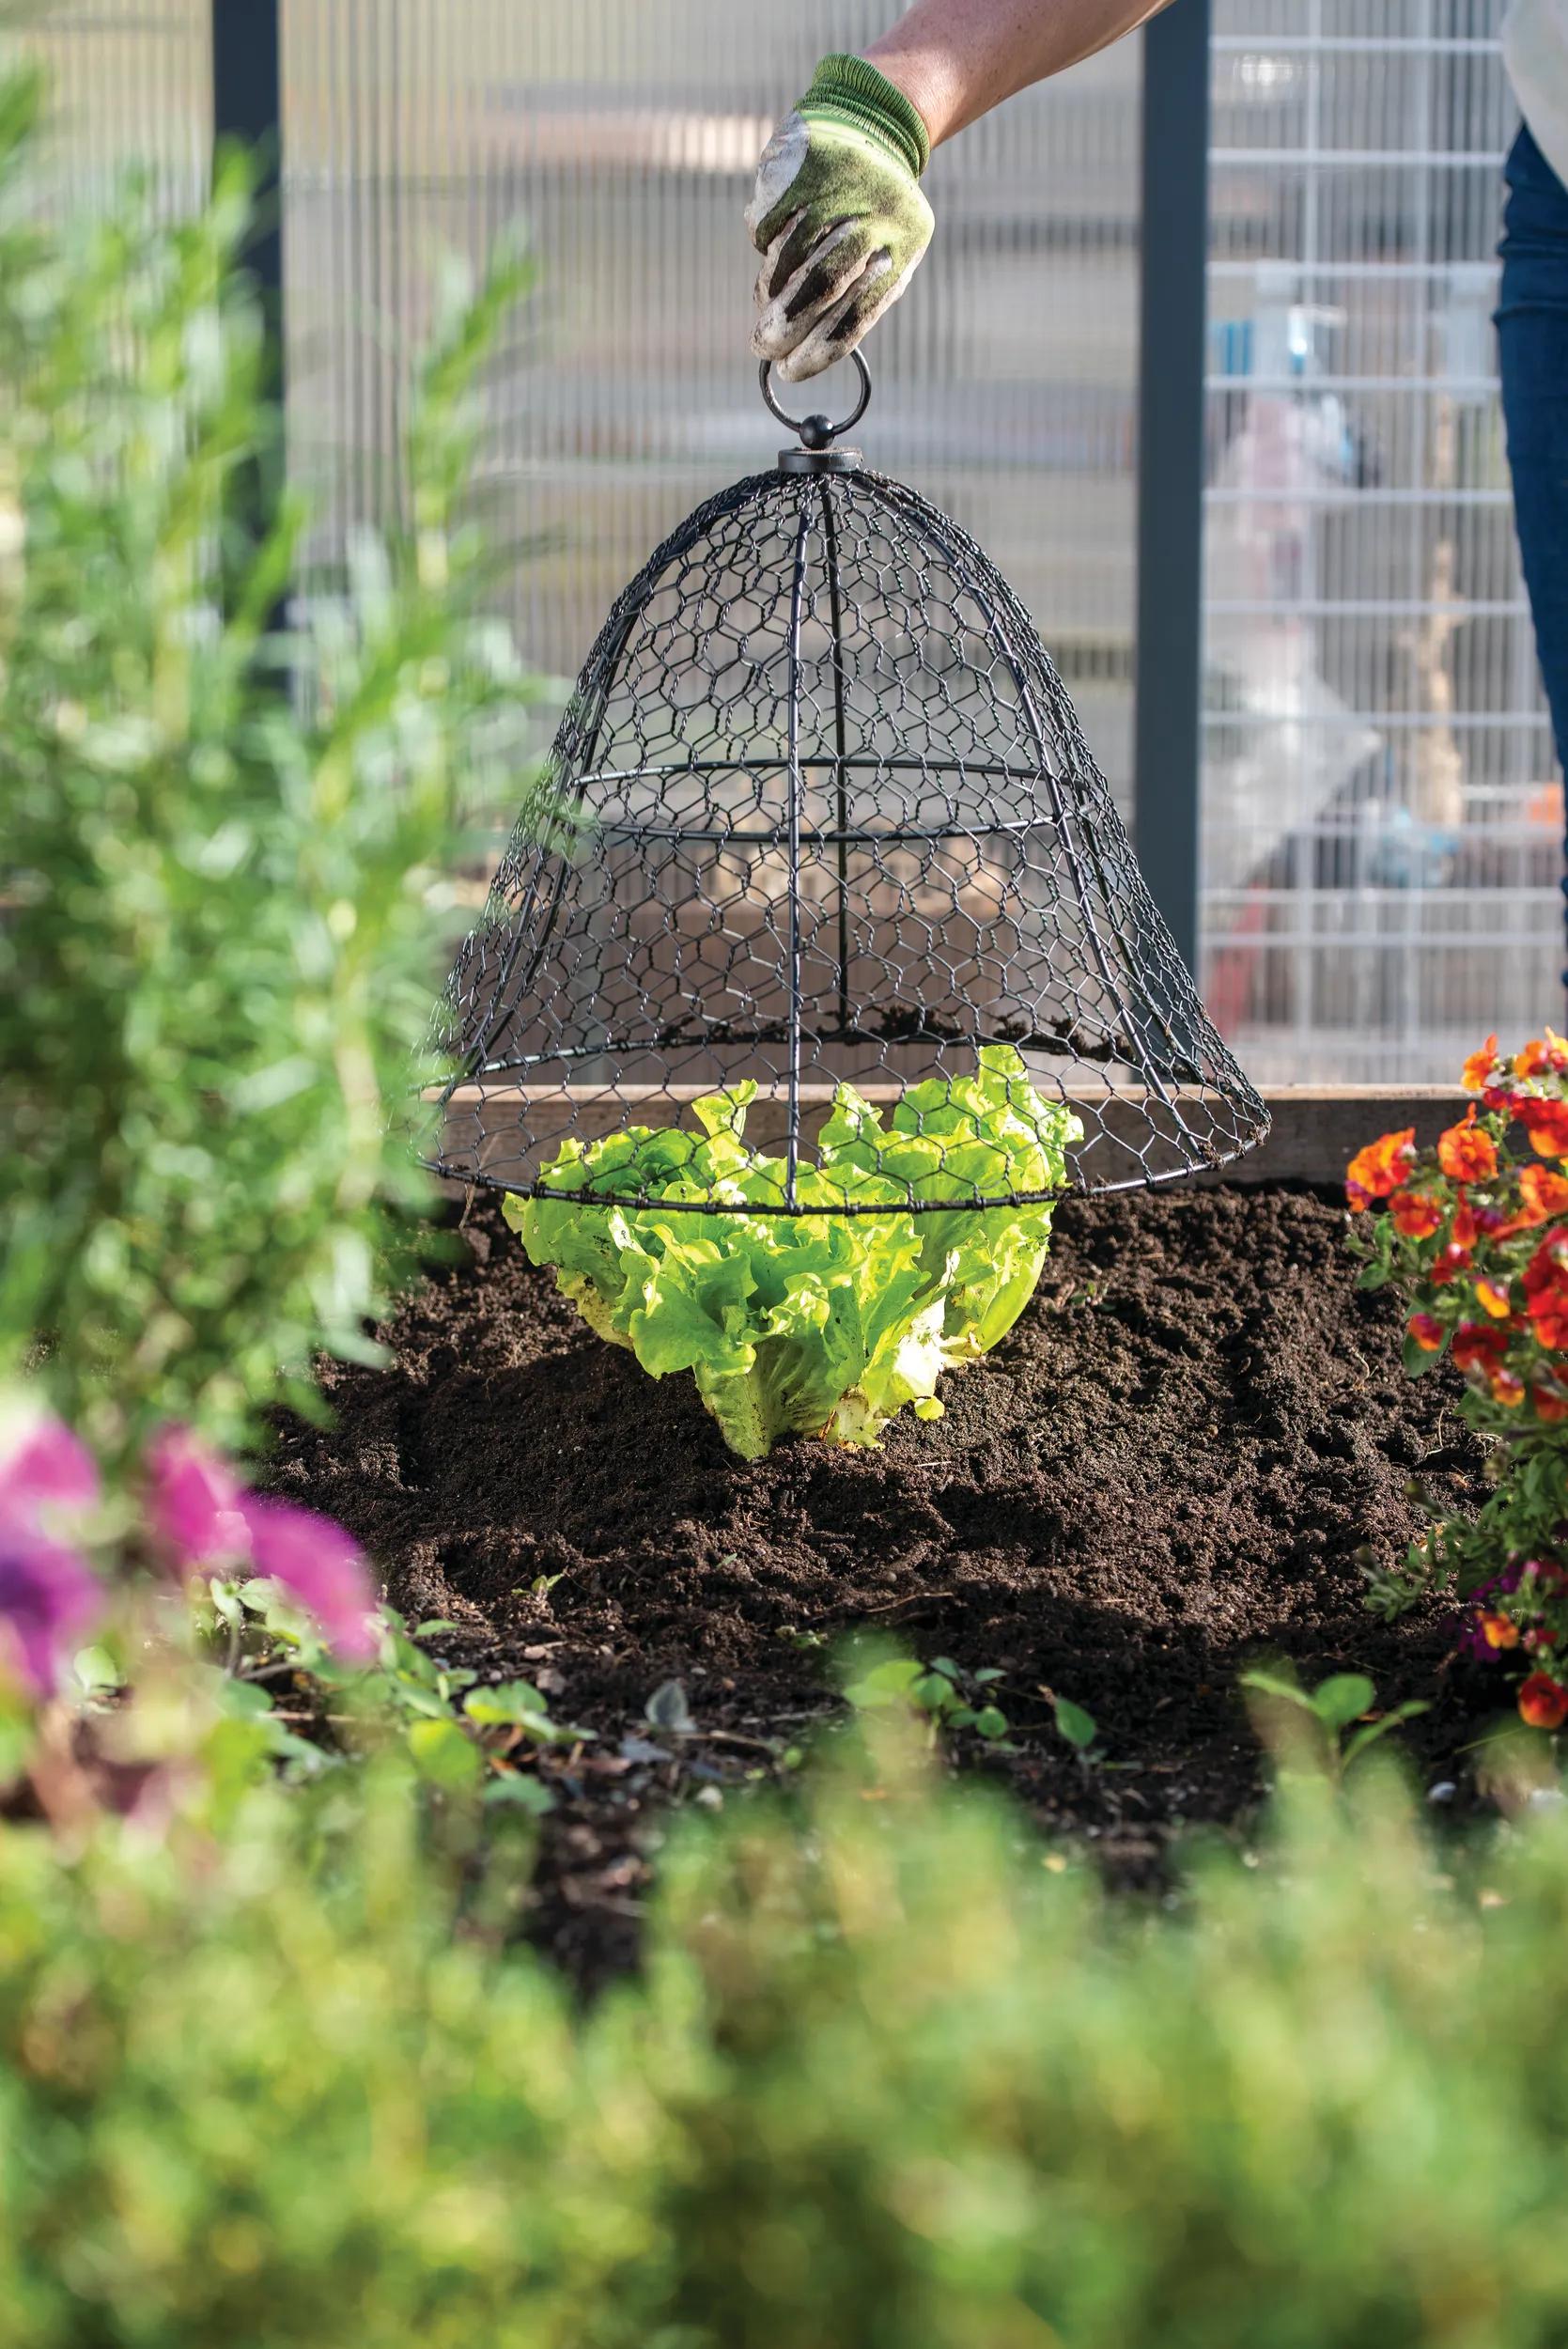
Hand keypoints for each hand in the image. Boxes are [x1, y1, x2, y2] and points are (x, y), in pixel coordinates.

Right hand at [745, 54, 934, 383]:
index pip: (854, 317)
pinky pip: (766, 227)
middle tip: (762, 345)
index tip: (787, 370)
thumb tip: (792, 356)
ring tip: (768, 295)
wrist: (868, 128)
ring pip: (786, 259)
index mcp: (902, 250)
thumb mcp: (880, 259)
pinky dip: (764, 245)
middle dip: (784, 326)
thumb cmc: (870, 216)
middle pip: (819, 288)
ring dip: (769, 289)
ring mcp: (835, 190)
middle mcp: (872, 218)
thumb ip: (846, 305)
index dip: (815, 352)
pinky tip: (777, 238)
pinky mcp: (801, 169)